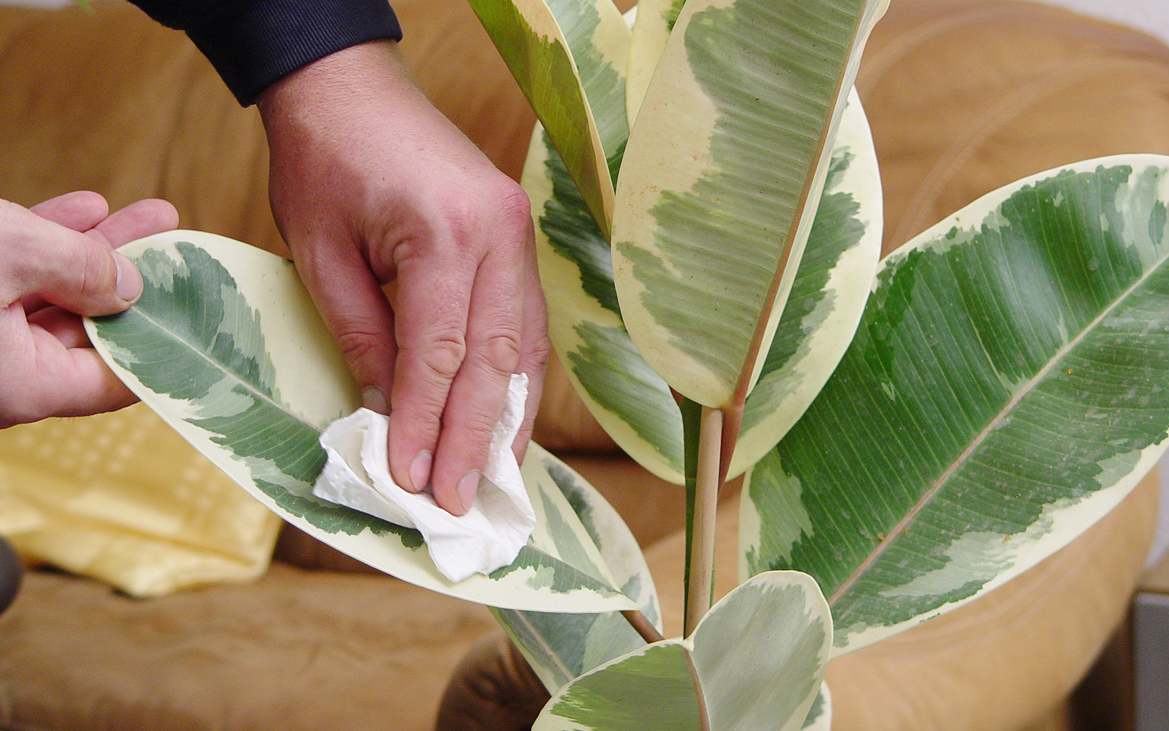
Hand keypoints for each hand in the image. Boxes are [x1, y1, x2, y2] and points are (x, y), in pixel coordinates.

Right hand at [0, 191, 177, 427]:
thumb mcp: (8, 254)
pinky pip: (10, 283)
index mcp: (24, 387)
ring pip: (48, 300)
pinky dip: (43, 248)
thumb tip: (129, 285)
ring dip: (94, 253)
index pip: (117, 379)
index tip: (202, 312)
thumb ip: (76, 268)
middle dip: (135, 280)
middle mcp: (2, 377)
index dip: (163, 341)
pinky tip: (88, 208)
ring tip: (151, 218)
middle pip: (87, 331)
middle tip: (181, 251)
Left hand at [258, 42, 548, 515]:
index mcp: (446, 233)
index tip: (409, 483)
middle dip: (473, 440)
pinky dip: (515, 379)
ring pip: (525, 348)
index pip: (440, 356)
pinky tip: (504, 420)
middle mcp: (500, 235)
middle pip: (496, 362)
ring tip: (493, 479)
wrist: (351, 86)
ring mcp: (519, 234)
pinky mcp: (518, 237)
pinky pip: (526, 323)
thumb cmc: (322, 159)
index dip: (424, 425)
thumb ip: (362, 335)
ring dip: (508, 418)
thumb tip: (387, 412)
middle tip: (456, 503)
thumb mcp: (319, 253)